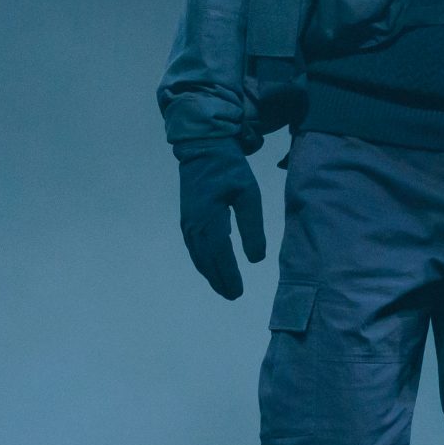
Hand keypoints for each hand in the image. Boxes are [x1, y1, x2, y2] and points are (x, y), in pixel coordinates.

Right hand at [178, 142, 266, 299]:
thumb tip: (256, 259)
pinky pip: (194, 248)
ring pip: (198, 257)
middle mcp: (194, 226)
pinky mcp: (187, 220)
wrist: (203, 148)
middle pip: (206, 261)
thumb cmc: (230, 169)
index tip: (239, 292)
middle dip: (219, 280)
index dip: (228, 275)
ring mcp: (188, 224)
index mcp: (210, 219)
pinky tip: (211, 268)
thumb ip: (252, 227)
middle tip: (233, 296)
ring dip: (210, 274)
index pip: (220, 255)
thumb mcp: (248, 194)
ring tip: (224, 288)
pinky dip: (203, 262)